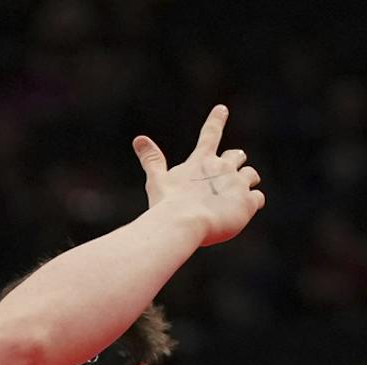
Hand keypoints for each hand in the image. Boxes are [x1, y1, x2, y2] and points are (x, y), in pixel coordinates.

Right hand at [135, 104, 263, 247]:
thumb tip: (138, 139)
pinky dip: (252, 203)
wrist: (182, 224)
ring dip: (247, 181)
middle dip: (235, 161)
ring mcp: (237, 184)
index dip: (215, 120)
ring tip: (238, 195)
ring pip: (251, 175)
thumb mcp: (157, 181)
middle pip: (236, 156)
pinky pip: (258, 198)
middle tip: (232, 169)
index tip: (222, 109)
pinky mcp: (248, 201)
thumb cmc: (166, 205)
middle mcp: (223, 168)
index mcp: (201, 161)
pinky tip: (242, 211)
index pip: (210, 134)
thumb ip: (151, 160)